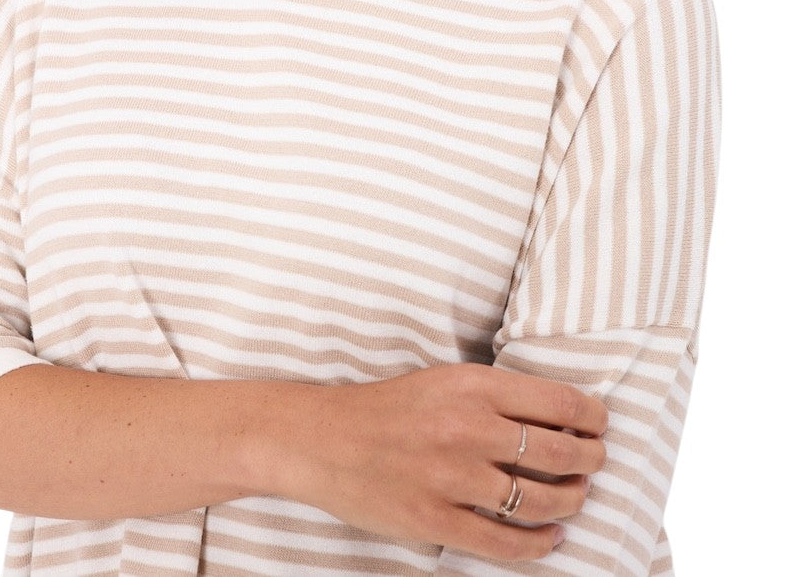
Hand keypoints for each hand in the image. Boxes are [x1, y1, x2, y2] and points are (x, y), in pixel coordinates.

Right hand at [278, 362, 607, 562]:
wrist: (325, 439)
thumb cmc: (389, 407)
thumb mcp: (445, 380)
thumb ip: (495, 396)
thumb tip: (557, 414)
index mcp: (472, 386)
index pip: (557, 400)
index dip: (592, 416)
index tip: (600, 424)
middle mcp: (467, 428)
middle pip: (558, 451)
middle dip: (591, 460)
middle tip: (597, 462)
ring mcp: (452, 477)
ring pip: (539, 499)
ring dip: (570, 502)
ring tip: (576, 498)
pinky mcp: (435, 519)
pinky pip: (504, 542)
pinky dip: (538, 544)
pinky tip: (550, 537)